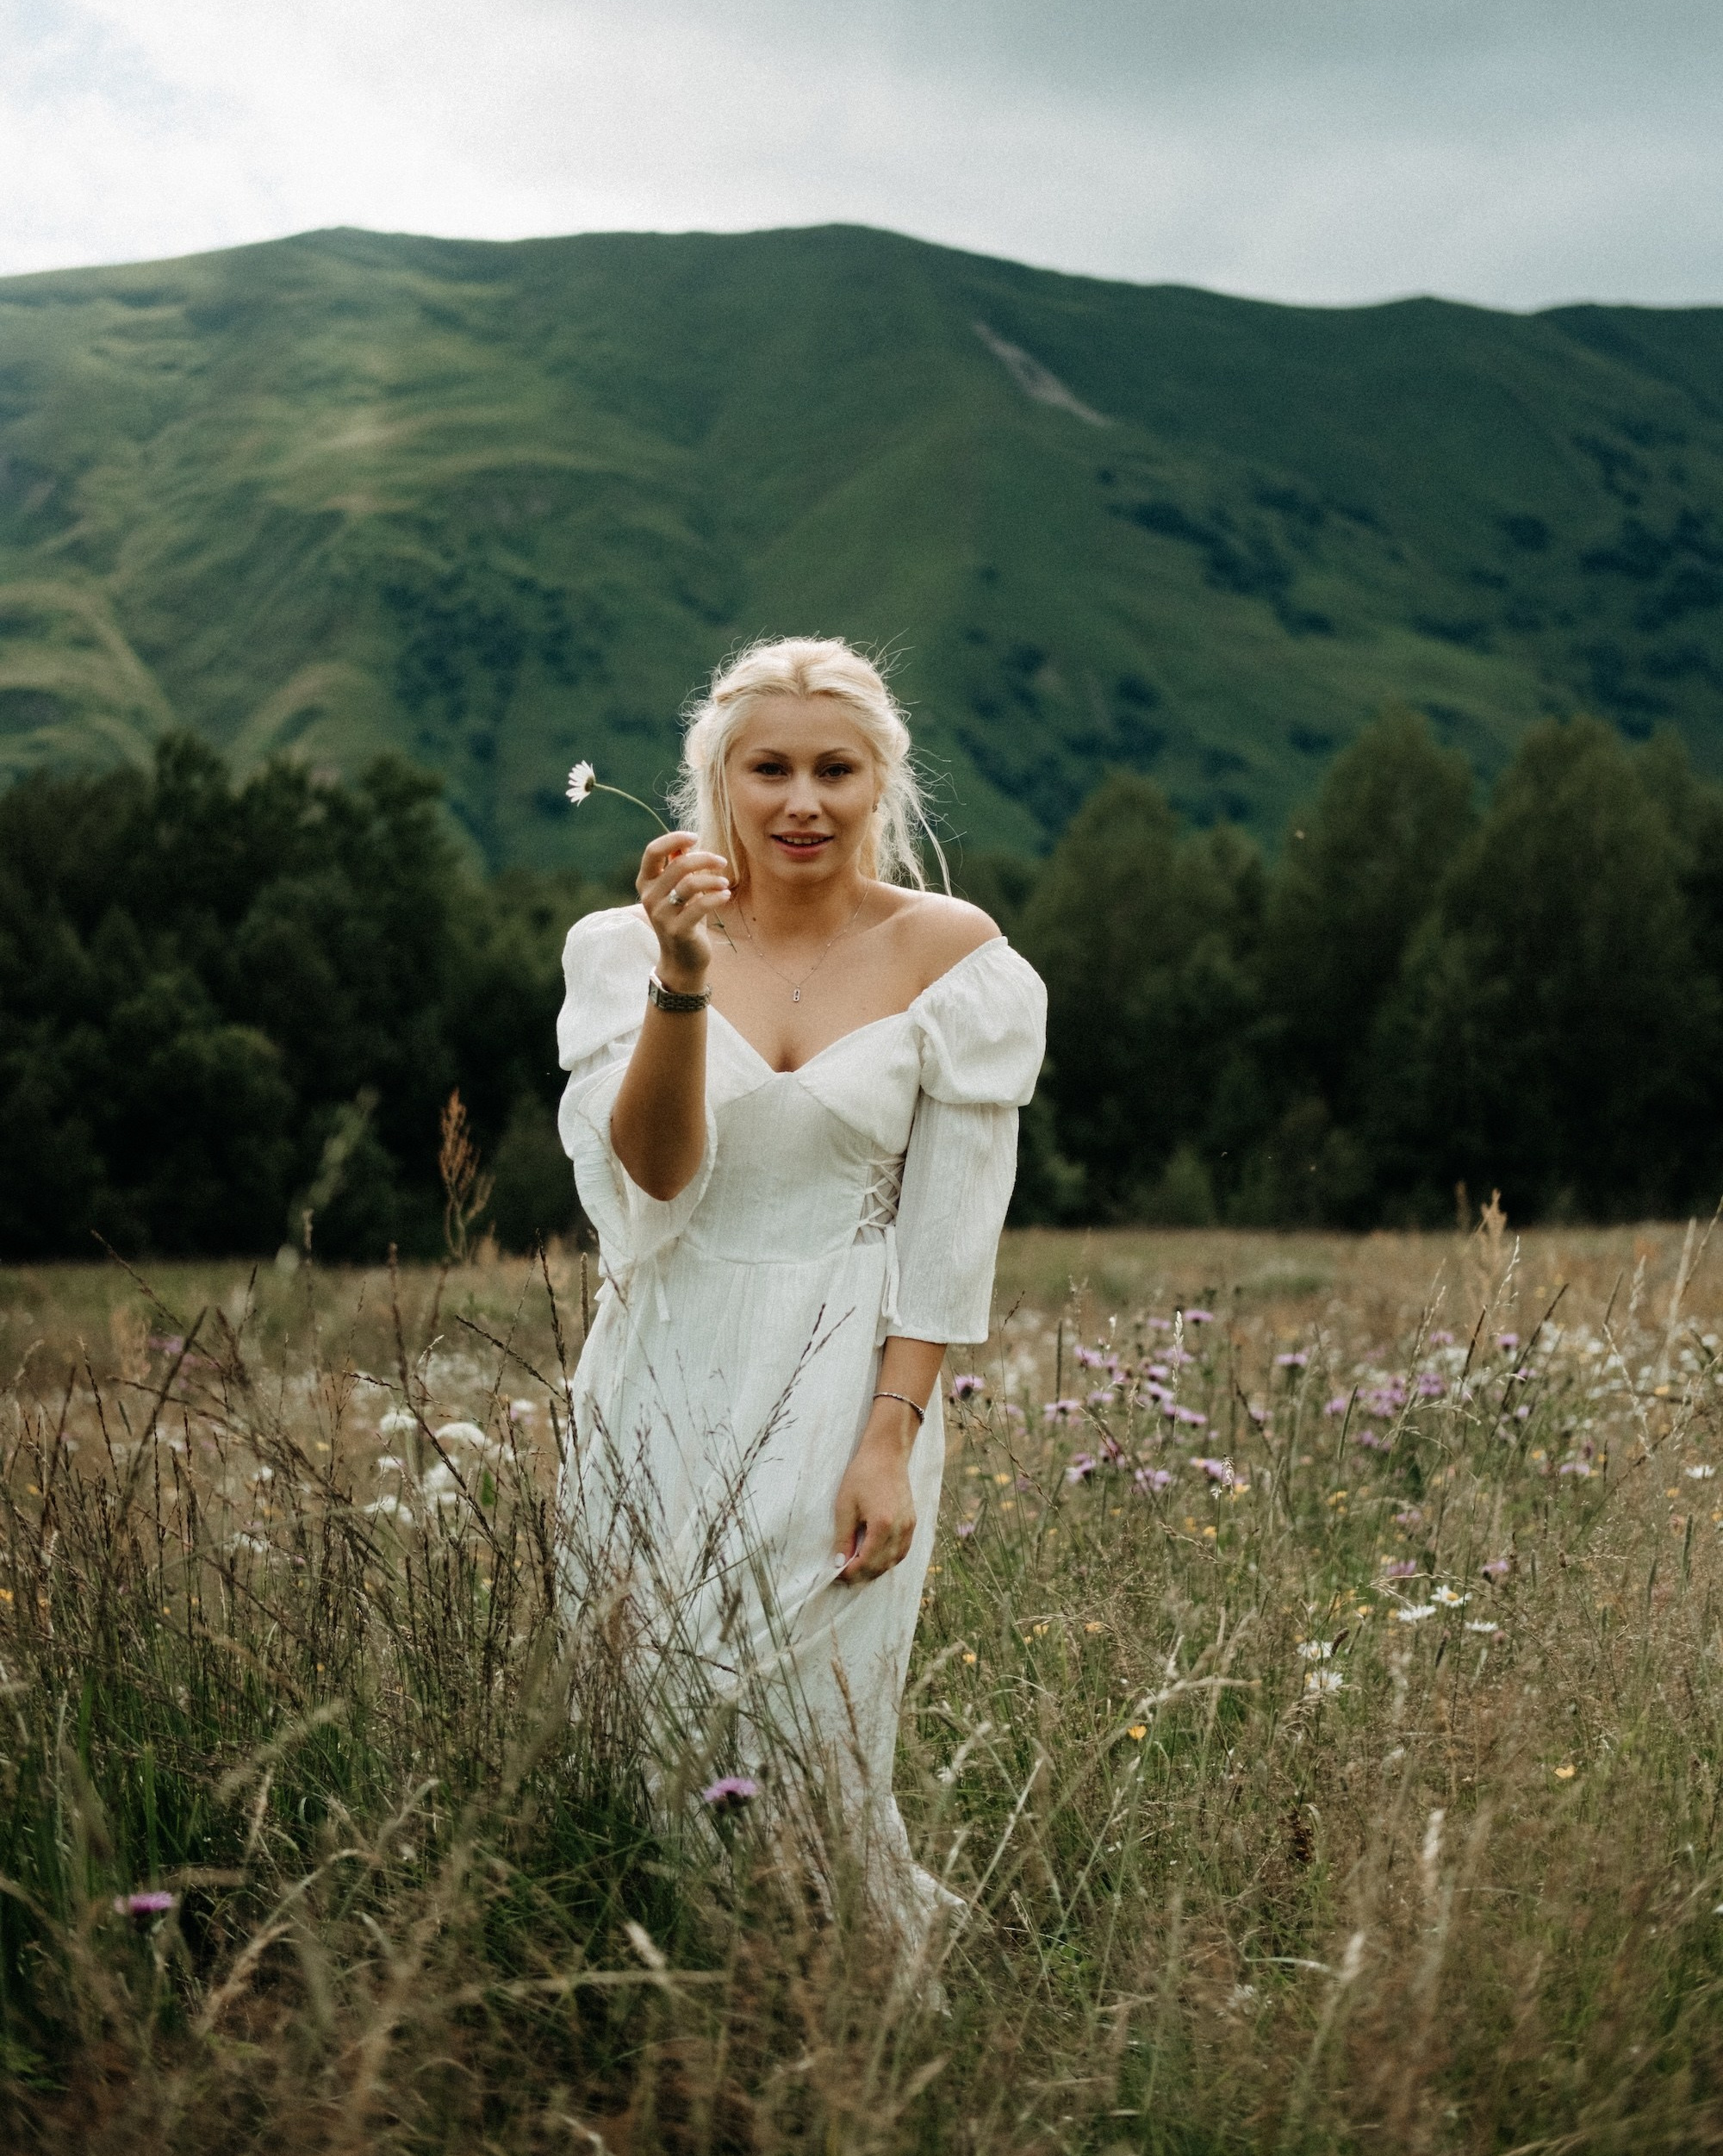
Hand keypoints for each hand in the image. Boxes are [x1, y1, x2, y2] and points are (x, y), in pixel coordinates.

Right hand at [637, 831, 731, 988]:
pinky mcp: (677, 930)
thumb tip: (686, 840)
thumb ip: (677, 866)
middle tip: (721, 862)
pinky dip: (717, 897)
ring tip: (724, 883)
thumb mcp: (678, 890)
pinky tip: (725, 895)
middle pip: (678, 865)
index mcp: (646, 883)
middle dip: (705, 859)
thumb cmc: (683, 918)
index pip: (653, 851)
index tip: (695, 837)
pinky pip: (700, 906)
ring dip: (713, 879)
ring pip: (690, 884)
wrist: (682, 960)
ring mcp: (661, 915)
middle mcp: (649, 897)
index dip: (674, 838)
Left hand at [832, 1413, 917, 1584]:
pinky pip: (902, 1550)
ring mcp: (909, 1526)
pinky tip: (876, 1558)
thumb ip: (843, 1538)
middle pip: (881, 1566)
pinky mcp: (912, 1522)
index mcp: (882, 1526)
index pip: (867, 1562)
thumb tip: (840, 1562)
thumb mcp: (845, 1506)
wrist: (886, 1454)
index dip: (850, 1573)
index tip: (836, 1574)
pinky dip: (889, 1559)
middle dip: (862, 1575)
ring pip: (894, 1561)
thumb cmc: (862, 1475)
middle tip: (843, 1575)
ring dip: (876, 1569)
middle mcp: (900, 1529)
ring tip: (857, 1569)